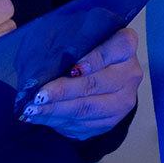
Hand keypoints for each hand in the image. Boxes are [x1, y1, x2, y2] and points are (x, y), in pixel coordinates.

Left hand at [20, 27, 141, 142]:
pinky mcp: (111, 121)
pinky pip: (84, 125)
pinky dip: (59, 122)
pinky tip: (41, 118)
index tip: (72, 69)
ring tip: (33, 111)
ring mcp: (123, 101)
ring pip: (87, 109)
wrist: (109, 73)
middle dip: (62, 93)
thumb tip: (46, 57)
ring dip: (56, 111)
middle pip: (93, 85)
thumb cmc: (92, 48)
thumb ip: (75, 41)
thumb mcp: (88, 36)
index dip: (93, 60)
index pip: (111, 51)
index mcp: (125, 47)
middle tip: (38, 97)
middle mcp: (130, 75)